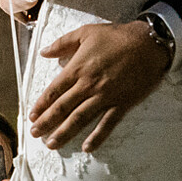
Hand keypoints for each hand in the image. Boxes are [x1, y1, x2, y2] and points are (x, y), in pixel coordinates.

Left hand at [28, 20, 169, 150]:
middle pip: (62, 108)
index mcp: (78, 68)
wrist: (150, 43)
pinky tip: (87, 148)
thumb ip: (63, 43)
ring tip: (52, 144)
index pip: (54, 91)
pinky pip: (107, 124)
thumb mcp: (86, 32)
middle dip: (47, 122)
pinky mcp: (122, 104)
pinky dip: (97, 137)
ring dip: (64, 133)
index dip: (41, 105)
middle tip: (35, 134)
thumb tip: (44, 52)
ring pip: (80, 119)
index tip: (32, 116)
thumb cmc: (118, 36)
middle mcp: (88, 85)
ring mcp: (105, 96)